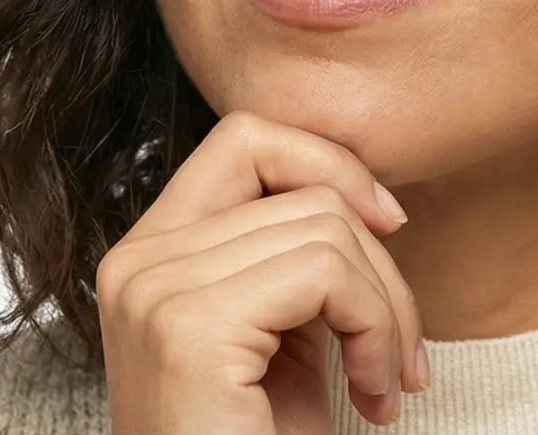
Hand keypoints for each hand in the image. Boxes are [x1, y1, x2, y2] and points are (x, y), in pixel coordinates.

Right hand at [95, 110, 429, 434]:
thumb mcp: (281, 336)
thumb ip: (296, 256)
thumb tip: (369, 199)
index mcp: (152, 252)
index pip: (245, 139)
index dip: (326, 162)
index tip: (386, 223)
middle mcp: (138, 260)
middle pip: (303, 189)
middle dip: (379, 261)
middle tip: (399, 347)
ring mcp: (155, 289)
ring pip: (328, 227)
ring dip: (387, 308)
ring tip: (385, 382)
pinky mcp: (189, 328)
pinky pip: (327, 271)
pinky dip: (377, 327)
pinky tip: (373, 399)